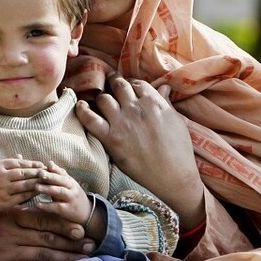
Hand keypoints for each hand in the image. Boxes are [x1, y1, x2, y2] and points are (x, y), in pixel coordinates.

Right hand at [0, 157, 44, 217]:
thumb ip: (7, 162)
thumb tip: (20, 156)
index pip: (19, 163)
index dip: (31, 164)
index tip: (41, 165)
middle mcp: (1, 177)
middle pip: (23, 173)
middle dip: (36, 172)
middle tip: (47, 172)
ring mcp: (3, 189)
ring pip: (24, 185)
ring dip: (36, 182)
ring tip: (46, 181)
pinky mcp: (5, 201)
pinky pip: (21, 196)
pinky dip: (31, 193)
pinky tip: (38, 191)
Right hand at [0, 207, 92, 260]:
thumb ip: (13, 200)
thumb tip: (25, 169)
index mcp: (9, 218)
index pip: (42, 220)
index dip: (63, 225)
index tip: (81, 229)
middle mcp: (10, 235)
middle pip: (46, 239)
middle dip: (71, 243)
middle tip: (91, 246)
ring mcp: (6, 254)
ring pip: (41, 256)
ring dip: (64, 259)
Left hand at [34, 162, 106, 237]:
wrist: (87, 213)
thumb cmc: (73, 196)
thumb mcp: (68, 184)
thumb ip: (58, 174)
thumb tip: (49, 162)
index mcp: (70, 181)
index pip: (61, 173)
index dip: (53, 169)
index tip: (43, 166)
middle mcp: (72, 188)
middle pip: (62, 180)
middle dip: (50, 176)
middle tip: (39, 173)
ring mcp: (71, 199)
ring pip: (60, 192)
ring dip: (48, 189)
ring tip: (36, 187)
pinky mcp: (68, 210)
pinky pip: (57, 207)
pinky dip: (47, 206)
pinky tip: (37, 204)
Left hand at [76, 75, 204, 227]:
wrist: (172, 177)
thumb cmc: (179, 151)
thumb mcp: (177, 121)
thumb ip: (166, 102)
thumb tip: (164, 86)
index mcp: (153, 102)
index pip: (137, 83)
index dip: (131, 83)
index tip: (128, 87)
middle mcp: (135, 108)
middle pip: (118, 85)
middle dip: (113, 82)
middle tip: (110, 83)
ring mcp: (121, 123)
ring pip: (103, 99)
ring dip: (101, 97)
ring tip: (100, 100)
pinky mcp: (111, 139)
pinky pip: (90, 119)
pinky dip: (82, 110)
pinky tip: (81, 106)